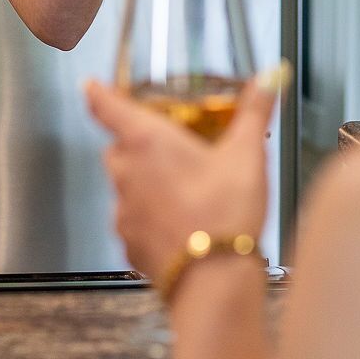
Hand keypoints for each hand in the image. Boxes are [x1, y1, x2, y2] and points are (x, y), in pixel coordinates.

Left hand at [83, 65, 283, 278]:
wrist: (213, 280)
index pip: (107, 106)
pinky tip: (180, 224)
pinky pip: (133, 222)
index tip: (91, 86)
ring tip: (182, 189)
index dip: (98, 92)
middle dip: (135, 143)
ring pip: (124, 186)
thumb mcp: (247, 154)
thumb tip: (268, 79)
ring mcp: (123, 211)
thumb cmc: (225, 214)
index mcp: (146, 142)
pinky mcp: (129, 244)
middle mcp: (126, 174)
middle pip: (117, 147)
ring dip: (144, 183)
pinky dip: (150, 219)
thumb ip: (255, 111)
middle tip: (165, 144)